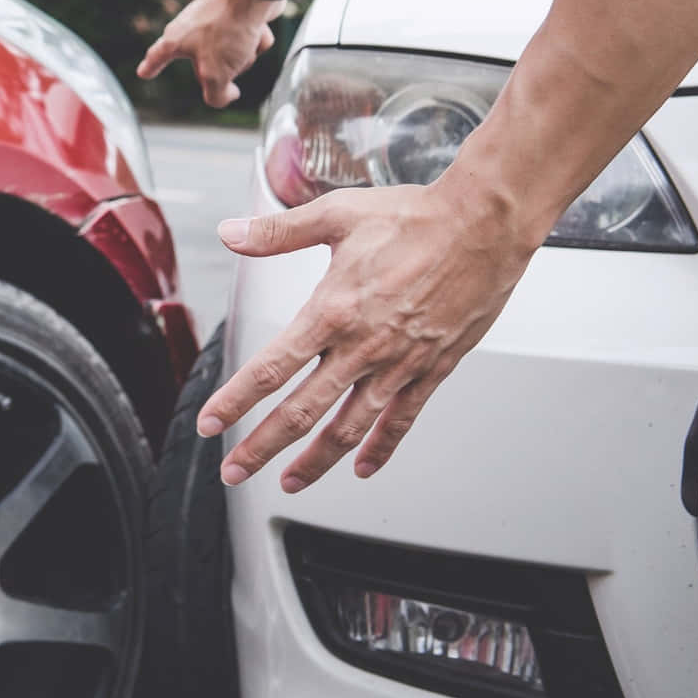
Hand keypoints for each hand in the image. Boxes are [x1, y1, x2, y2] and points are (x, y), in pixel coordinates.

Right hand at [136, 0, 279, 106]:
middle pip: (205, 65)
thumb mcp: (215, 75)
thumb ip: (215, 96)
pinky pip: (248, 39)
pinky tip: (259, 31)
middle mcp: (191, 28)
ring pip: (231, 54)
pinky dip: (257, 38)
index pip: (156, 58)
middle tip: (228, 64)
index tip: (143, 72)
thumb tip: (227, 94)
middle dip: (223, 70)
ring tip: (246, 42)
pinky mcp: (237, 14)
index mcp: (176, 40)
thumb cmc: (226, 29)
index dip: (151, 67)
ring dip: (245, 54)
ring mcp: (215, 20)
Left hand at [198, 180, 539, 490]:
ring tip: (289, 482)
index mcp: (333, 311)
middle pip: (301, 411)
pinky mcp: (432, 369)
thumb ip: (278, 232)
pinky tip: (362, 467)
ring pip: (348, 427)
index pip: (271, 368)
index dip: (235, 401)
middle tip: (235, 470)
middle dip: (262, 447)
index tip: (211, 423)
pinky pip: (401, 419)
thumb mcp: (335, 215)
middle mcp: (363, 346)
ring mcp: (399, 363)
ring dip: (315, 460)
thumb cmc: (416, 218)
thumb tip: (231, 233)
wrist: (486, 225)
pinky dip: (380, 448)